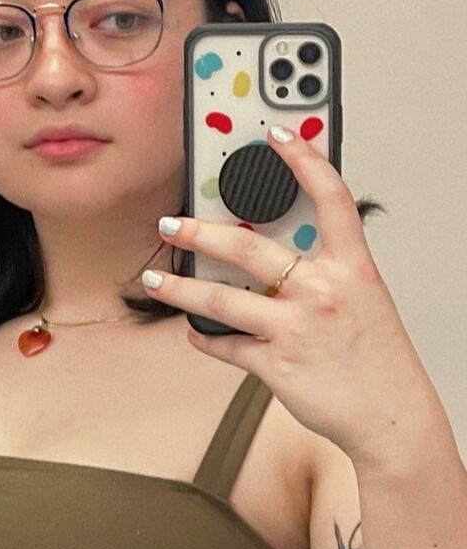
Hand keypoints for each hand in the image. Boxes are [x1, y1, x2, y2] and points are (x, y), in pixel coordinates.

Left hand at [142, 125, 435, 468]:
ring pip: (219, 298)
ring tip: (157, 281)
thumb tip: (278, 256)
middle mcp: (323, 291)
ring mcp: (296, 328)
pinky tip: (194, 332)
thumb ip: (326, 271)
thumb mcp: (363, 299)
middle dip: (199, 232)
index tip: (274, 133)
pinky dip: (204, 338)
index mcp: (353, 266)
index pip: (330, 195)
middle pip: (248, 246)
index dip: (302, 158)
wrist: (391, 415)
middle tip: (172, 224)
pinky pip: (225, 345)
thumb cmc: (377, 359)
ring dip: (179, 289)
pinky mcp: (275, 365)